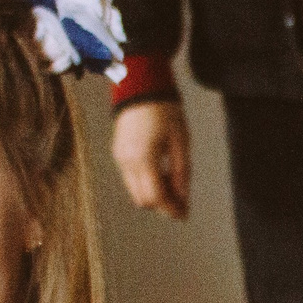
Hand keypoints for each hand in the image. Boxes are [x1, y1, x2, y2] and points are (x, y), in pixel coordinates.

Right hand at [112, 100, 190, 219]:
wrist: (141, 87)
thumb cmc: (165, 111)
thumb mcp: (181, 142)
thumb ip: (182, 173)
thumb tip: (183, 199)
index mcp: (143, 158)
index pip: (155, 196)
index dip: (171, 209)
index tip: (184, 215)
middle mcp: (126, 162)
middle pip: (143, 199)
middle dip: (162, 204)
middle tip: (182, 201)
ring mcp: (119, 158)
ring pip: (135, 191)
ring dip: (154, 194)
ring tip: (174, 184)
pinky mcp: (118, 153)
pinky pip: (131, 178)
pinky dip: (146, 183)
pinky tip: (161, 173)